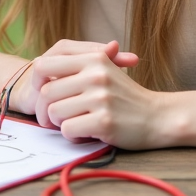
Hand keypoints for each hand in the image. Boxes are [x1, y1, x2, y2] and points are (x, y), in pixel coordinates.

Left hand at [28, 39, 168, 149]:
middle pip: (45, 93)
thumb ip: (76, 64)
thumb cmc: (126, 96)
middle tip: (51, 120)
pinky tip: (85, 134)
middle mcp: (95, 75)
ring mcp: (101, 98)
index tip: (42, 94)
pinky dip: (72, 136)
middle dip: (44, 110)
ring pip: (54, 113)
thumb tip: (38, 63)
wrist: (159, 117)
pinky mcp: (104, 122)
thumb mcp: (106, 69)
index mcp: (93, 59)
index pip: (43, 65)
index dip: (36, 82)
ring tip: (74, 124)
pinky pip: (68, 130)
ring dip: (59, 124)